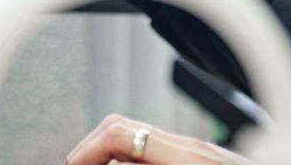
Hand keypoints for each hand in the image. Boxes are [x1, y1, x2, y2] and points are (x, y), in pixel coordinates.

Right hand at [67, 113, 245, 164]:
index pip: (120, 133)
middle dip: (92, 150)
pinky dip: (135, 163)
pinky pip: (157, 154)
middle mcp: (192, 149)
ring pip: (139, 142)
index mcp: (188, 157)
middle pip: (123, 129)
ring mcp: (198, 154)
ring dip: (112, 158)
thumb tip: (113, 163)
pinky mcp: (204, 161)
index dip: (86, 151)